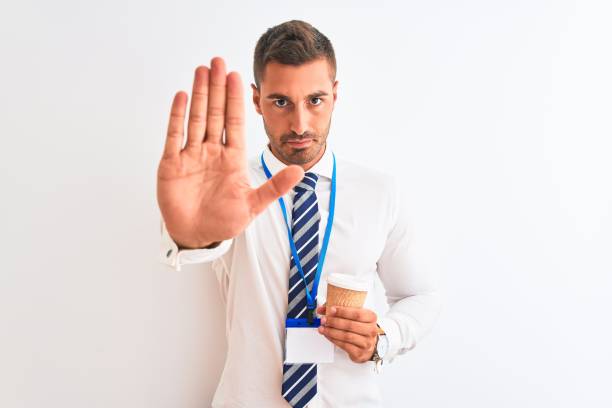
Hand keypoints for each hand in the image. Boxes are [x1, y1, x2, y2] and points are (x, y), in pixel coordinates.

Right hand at [157, 57, 303, 247]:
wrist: (197, 236)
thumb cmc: (224, 221)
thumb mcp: (253, 205)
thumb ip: (275, 187)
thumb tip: (300, 171)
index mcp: (232, 159)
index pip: (234, 122)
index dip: (235, 100)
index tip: (238, 77)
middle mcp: (212, 152)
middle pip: (214, 113)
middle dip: (216, 88)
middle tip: (218, 61)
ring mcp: (191, 156)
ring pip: (195, 118)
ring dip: (198, 94)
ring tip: (201, 71)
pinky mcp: (172, 164)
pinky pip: (174, 135)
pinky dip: (177, 116)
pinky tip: (181, 96)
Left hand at [316, 304, 378, 363]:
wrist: (366, 344)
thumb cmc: (359, 327)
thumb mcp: (353, 315)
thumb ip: (338, 310)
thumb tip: (321, 309)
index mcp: (371, 317)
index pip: (357, 314)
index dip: (343, 312)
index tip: (331, 310)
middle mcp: (371, 330)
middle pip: (350, 325)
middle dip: (334, 322)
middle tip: (324, 320)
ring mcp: (367, 342)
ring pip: (346, 336)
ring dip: (332, 332)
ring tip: (323, 328)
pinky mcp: (360, 352)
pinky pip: (344, 345)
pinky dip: (334, 340)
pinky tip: (328, 335)